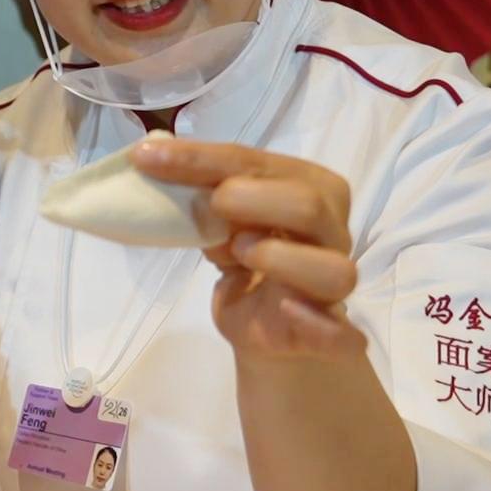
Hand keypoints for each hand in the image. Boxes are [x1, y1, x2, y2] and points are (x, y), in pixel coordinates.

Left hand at [130, 138, 362, 360]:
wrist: (265, 321)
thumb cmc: (246, 256)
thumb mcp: (219, 218)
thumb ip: (198, 190)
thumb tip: (150, 154)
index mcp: (311, 188)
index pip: (258, 163)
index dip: (201, 158)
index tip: (147, 156)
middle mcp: (331, 232)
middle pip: (309, 205)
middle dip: (254, 199)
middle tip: (213, 205)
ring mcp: (334, 286)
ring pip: (333, 269)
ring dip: (281, 258)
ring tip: (239, 253)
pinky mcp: (329, 335)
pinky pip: (342, 335)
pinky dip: (320, 325)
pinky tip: (288, 310)